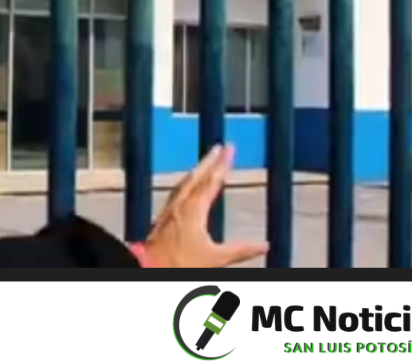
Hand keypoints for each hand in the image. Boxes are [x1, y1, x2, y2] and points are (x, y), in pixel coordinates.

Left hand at [138, 144, 268, 267]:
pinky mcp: (163, 217)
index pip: (211, 181)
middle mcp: (180, 204)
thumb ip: (240, 251)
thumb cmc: (180, 263)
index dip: (222, 164)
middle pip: (196, 176)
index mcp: (193, 209)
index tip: (229, 148)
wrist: (150, 268)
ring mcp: (169, 209)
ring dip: (197, 170)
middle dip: (209, 161)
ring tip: (205, 162)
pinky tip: (187, 187)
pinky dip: (186, 183)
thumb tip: (265, 246)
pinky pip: (177, 191)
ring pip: (184, 183)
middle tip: (220, 147)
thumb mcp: (215, 258)